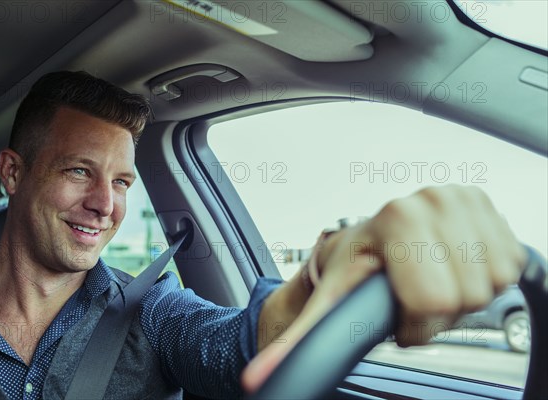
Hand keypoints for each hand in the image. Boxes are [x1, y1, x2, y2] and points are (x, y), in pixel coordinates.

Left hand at [243, 185, 525, 391]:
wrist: (373, 239)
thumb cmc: (354, 268)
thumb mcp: (328, 303)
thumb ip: (299, 344)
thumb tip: (257, 379)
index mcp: (395, 219)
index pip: (435, 299)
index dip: (415, 321)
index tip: (394, 309)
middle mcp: (431, 200)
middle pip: (466, 294)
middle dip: (439, 310)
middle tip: (411, 294)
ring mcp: (462, 199)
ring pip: (493, 281)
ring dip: (462, 293)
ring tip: (428, 278)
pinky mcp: (487, 205)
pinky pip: (510, 264)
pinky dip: (483, 275)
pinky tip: (451, 264)